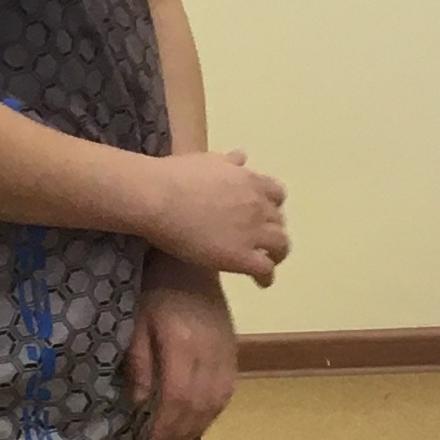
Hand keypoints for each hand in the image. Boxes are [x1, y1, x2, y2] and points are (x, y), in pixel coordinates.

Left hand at [126, 267, 236, 439]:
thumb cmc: (155, 290)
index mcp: (183, 344)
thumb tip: (141, 402)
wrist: (191, 263)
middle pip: (199, 406)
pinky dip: (214, 412)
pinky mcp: (234, 349)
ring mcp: (226, 351)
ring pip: (218, 401)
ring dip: (198, 429)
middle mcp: (209, 351)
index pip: (177, 398)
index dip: (166, 428)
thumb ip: (139, 361)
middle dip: (180, 435)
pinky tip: (199, 422)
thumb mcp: (137, 321)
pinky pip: (229, 389)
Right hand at [140, 149, 288, 284]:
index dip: (270, 206)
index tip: (260, 214)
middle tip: (258, 240)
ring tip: (266, 262)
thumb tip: (241, 158)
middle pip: (279, 221)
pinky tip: (259, 281)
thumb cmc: (174, 176)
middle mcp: (258, 205)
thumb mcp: (208, 160)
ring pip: (280, 246)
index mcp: (251, 181)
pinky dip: (266, 277)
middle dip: (271, 230)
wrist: (158, 198)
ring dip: (275, 254)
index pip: (277, 194)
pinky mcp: (241, 256)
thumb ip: (229, 162)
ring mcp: (253, 232)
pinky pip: (266, 270)